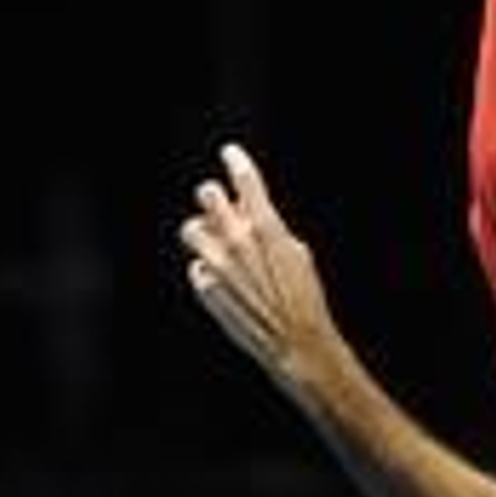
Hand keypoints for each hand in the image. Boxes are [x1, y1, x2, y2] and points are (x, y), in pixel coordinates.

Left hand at [181, 143, 337, 392]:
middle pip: (207, 194)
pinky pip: (197, 267)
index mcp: (265, 226)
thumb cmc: (305, 297)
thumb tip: (246, 212)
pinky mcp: (205, 288)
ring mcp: (218, 265)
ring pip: (190, 228)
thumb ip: (268, 228)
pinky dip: (207, 269)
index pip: (244, 179)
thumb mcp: (295, 252)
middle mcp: (236, 241)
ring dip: (203, 231)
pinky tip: (222, 279)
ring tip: (215, 241)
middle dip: (213, 196)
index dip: (236, 160)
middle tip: (218, 203)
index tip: (230, 153)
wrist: (297, 343)